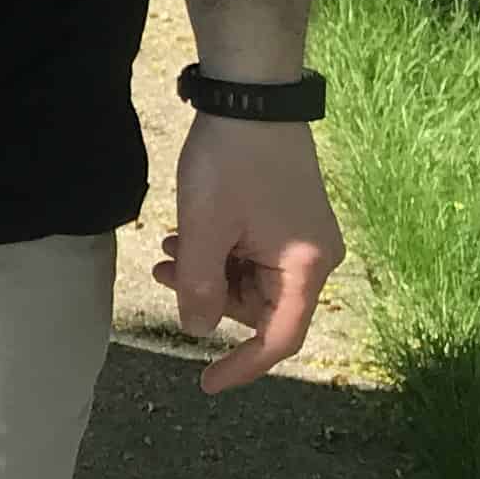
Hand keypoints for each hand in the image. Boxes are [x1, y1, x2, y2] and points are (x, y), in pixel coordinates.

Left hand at [150, 112, 342, 392]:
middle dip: (209, 299)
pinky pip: (254, 254)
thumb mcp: (205, 227)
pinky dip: (221, 252)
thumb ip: (198, 285)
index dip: (242, 365)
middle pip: (261, 307)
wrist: (251, 95)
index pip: (279, 338)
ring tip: (168, 251)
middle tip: (164, 275)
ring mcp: (304, 237)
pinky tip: (186, 237)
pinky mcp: (288, 218)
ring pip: (252, 279)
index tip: (205, 383)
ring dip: (209, 272)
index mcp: (307, 268)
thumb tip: (196, 329)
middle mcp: (315, 258)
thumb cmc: (231, 162)